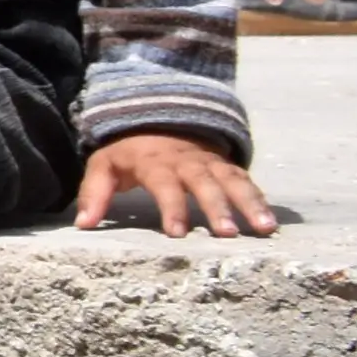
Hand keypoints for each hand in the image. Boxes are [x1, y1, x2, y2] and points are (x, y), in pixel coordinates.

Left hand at [75, 132, 275, 237]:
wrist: (157, 122)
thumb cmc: (129, 155)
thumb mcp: (104, 166)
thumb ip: (93, 194)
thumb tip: (83, 225)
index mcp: (154, 162)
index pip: (163, 184)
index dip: (170, 207)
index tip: (177, 233)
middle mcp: (187, 161)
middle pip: (204, 182)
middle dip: (217, 207)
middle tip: (228, 234)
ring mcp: (210, 163)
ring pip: (233, 180)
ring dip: (249, 203)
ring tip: (264, 228)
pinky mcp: (227, 168)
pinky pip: (247, 181)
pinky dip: (261, 199)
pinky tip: (273, 222)